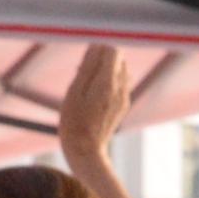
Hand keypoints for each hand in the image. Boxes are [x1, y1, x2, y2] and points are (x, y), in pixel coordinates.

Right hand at [59, 41, 131, 169]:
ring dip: (104, 71)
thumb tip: (97, 45)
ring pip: (119, 70)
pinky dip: (107, 83)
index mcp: (108, 82)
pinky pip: (119, 84)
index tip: (85, 59)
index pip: (112, 49)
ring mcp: (124, 98)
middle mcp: (121, 88)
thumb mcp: (74, 91)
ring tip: (87, 85)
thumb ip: (88, 66)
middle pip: (117, 58)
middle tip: (83, 73)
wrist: (86, 152)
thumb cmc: (74, 122)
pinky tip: (92, 95)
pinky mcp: (123, 105)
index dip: (98, 48)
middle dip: (101, 59)